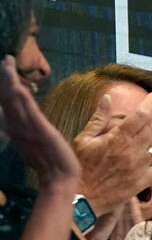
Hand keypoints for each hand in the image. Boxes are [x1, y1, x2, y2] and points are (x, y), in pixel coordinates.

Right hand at [0, 56, 79, 186]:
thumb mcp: (34, 144)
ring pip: (14, 100)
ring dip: (10, 80)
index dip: (2, 89)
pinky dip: (20, 96)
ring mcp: (27, 128)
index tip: (3, 72)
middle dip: (3, 78)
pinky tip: (18, 84)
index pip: (5, 105)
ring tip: (7, 62)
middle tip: (4, 60)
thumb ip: (25, 132)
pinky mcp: (39, 129)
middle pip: (6, 98)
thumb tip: (20, 122)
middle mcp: (17, 126)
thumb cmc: (49, 164)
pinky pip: (28, 110)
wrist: (59, 179)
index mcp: (16, 129)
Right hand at [74, 88, 151, 215]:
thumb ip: (98, 118)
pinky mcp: (143, 182)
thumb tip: (107, 97)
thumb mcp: (83, 139)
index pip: (140, 115)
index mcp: (118, 138)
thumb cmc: (80, 166)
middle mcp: (133, 151)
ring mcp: (140, 167)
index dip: (150, 103)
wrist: (81, 198)